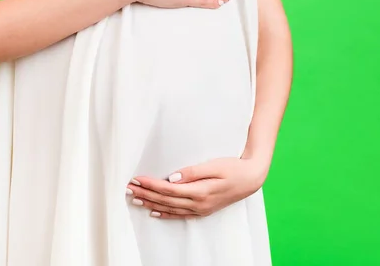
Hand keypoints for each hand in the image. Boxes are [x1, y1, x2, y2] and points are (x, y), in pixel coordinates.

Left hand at [126, 157, 267, 218]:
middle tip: (129, 188)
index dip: (151, 184)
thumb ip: (193, 171)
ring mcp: (200, 208)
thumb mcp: (215, 165)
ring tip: (135, 198)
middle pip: (165, 199)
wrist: (251, 179)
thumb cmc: (234, 168)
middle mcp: (198, 203)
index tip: (137, 179)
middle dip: (145, 194)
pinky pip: (180, 214)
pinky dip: (165, 214)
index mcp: (200, 191)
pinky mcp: (203, 210)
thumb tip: (173, 177)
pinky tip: (154, 211)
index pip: (168, 189)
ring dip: (151, 203)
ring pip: (170, 208)